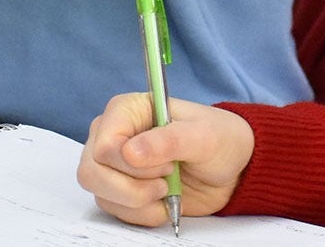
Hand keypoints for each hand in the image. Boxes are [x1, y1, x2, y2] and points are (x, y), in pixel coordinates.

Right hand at [77, 92, 254, 226]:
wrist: (232, 169)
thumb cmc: (220, 140)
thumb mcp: (205, 136)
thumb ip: (169, 140)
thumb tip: (130, 153)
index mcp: (127, 110)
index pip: (105, 145)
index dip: (132, 164)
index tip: (167, 164)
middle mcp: (112, 136)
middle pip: (92, 173)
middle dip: (132, 188)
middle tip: (167, 181)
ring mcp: (113, 165)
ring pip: (101, 195)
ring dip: (140, 202)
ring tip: (169, 188)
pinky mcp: (120, 189)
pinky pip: (115, 211)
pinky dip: (144, 213)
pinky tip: (165, 200)